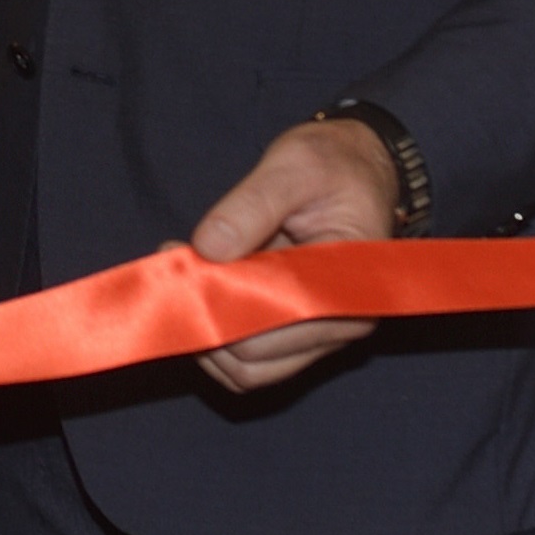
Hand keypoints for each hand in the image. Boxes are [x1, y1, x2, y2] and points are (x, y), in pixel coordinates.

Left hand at [188, 116, 398, 392]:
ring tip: (184, 271)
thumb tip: (208, 249)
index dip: (217, 301)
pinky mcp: (297, 329)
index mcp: (349, 288)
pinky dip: (216, 330)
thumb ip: (252, 205)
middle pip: (253, 361)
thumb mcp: (295, 167)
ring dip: (204, 330)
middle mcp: (339, 325)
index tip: (178, 256)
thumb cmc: (335, 164)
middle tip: (172, 260)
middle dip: (204, 316)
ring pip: (247, 370)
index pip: (271, 329)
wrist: (361, 167)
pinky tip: (201, 282)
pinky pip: (249, 356)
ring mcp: (318, 334)